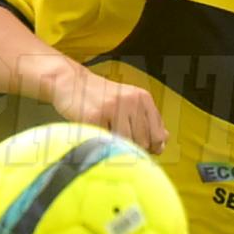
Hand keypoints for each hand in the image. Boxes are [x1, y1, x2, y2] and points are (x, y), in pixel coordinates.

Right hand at [50, 69, 168, 153]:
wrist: (70, 82)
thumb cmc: (101, 97)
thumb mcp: (129, 103)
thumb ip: (147, 121)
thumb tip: (163, 143)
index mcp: (143, 98)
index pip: (158, 135)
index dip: (152, 148)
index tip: (143, 151)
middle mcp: (131, 101)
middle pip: (142, 142)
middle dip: (133, 149)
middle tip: (120, 143)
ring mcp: (113, 107)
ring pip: (125, 143)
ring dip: (116, 147)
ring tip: (108, 137)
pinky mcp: (94, 116)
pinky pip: (105, 140)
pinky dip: (101, 143)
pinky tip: (96, 133)